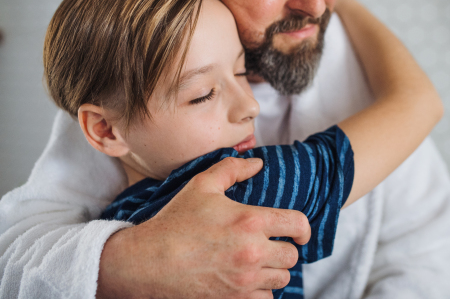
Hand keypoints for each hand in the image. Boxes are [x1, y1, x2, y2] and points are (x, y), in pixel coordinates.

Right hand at [97, 157, 310, 298]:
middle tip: (270, 246)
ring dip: (274, 271)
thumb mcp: (202, 185)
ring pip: (281, 280)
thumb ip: (233, 169)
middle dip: (284, 249)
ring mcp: (244, 281)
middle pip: (292, 256)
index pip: (297, 224)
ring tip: (259, 263)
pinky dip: (262, 291)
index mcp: (250, 221)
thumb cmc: (175, 221)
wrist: (147, 262)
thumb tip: (258, 164)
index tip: (298, 232)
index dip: (302, 228)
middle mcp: (253, 252)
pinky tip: (248, 281)